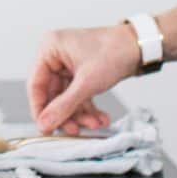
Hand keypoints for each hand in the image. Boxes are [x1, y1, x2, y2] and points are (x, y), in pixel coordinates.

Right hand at [27, 24, 142, 133]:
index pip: (36, 85)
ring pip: (67, 97)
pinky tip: (99, 118)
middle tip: (74, 130)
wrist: (140, 47)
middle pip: (53, 94)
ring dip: (80, 114)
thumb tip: (45, 124)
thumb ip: (64, 106)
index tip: (46, 129)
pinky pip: (78, 95)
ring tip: (94, 124)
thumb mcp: (86, 83)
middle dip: (66, 114)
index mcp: (50, 49)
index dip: (40, 109)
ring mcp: (69, 64)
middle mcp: (56, 55)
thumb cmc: (114, 52)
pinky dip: (87, 108)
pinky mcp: (81, 72)